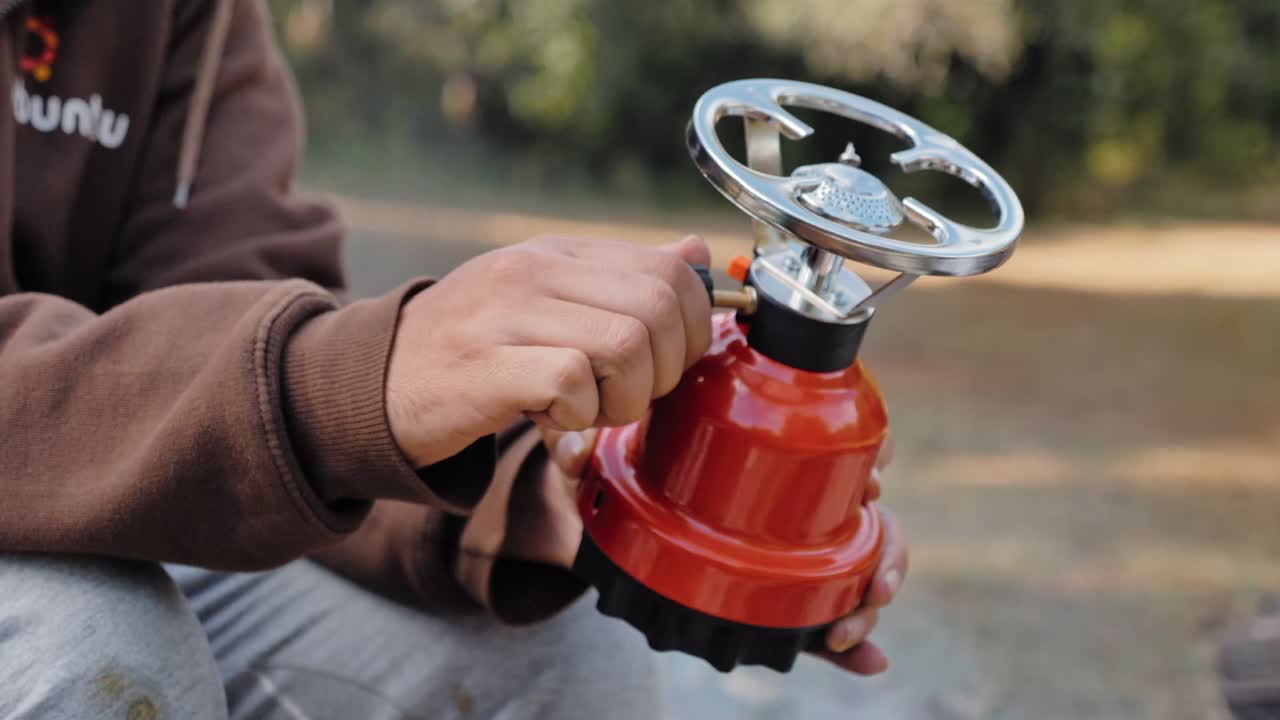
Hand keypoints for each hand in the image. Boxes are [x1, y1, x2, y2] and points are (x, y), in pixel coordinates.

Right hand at [386, 235, 712, 467]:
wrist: (375, 381)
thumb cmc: (474, 349)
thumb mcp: (548, 300)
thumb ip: (621, 280)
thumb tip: (697, 249)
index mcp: (559, 253)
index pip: (671, 270)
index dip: (693, 328)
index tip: (667, 364)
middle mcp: (534, 270)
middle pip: (659, 307)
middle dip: (666, 369)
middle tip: (627, 395)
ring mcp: (506, 313)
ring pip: (625, 344)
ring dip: (625, 398)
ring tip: (588, 409)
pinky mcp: (483, 364)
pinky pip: (571, 382)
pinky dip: (577, 416)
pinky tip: (550, 418)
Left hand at [544, 428, 909, 675]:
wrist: (605, 520)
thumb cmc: (616, 479)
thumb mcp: (599, 463)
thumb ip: (582, 453)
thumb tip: (573, 453)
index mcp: (763, 449)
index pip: (837, 440)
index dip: (873, 451)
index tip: (878, 472)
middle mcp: (792, 495)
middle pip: (862, 513)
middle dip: (884, 546)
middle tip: (874, 574)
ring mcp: (792, 544)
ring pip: (857, 564)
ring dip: (872, 593)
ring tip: (855, 624)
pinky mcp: (780, 592)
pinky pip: (827, 611)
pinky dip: (852, 645)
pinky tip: (867, 660)